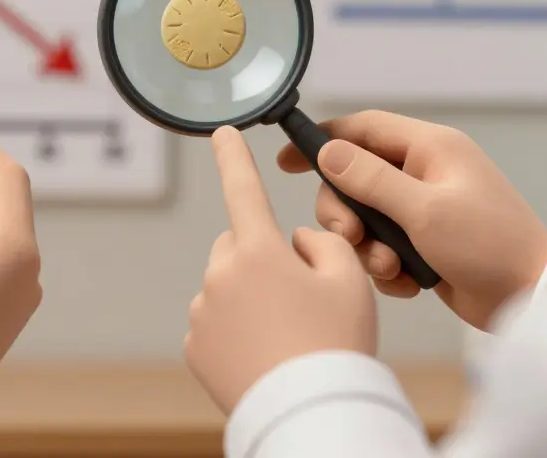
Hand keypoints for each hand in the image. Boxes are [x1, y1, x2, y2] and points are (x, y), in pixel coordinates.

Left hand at [185, 127, 375, 414]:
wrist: (312, 413)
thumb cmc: (337, 345)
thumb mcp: (351, 281)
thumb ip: (326, 244)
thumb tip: (296, 242)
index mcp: (258, 250)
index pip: (242, 188)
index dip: (233, 156)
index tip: (222, 132)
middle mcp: (220, 275)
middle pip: (238, 245)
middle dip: (261, 256)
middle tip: (300, 294)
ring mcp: (202, 312)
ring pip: (226, 286)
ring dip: (249, 296)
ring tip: (287, 333)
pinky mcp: (195, 347)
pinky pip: (216, 323)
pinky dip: (236, 331)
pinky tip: (265, 352)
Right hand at [277, 110, 546, 329]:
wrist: (531, 298)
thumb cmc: (488, 245)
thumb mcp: (424, 210)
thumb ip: (371, 179)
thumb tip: (327, 151)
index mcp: (431, 149)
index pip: (362, 128)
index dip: (322, 139)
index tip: (286, 160)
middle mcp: (425, 172)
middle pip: (355, 179)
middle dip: (346, 211)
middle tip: (351, 236)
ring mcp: (425, 208)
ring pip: (365, 217)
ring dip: (368, 246)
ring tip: (390, 267)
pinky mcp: (425, 242)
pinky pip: (383, 246)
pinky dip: (388, 266)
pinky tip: (408, 282)